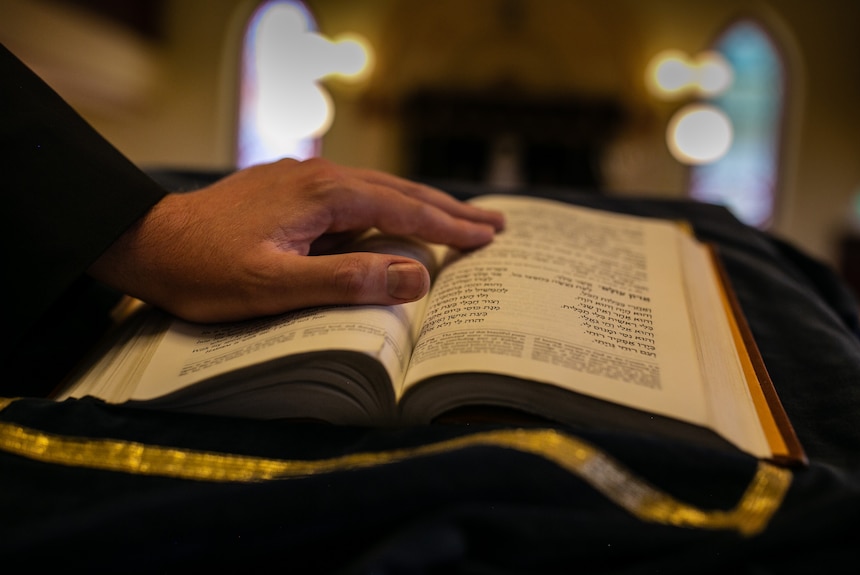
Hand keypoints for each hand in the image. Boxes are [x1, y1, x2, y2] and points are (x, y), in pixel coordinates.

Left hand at [89, 158, 504, 322]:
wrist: (146, 243)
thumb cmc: (204, 271)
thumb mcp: (275, 286)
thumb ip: (347, 280)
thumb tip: (417, 276)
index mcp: (324, 194)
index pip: (404, 210)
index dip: (450, 226)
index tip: (489, 237)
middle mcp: (319, 177)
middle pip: (400, 192)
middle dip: (449, 209)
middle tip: (493, 223)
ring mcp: (302, 180)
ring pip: (378, 192)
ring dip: (421, 206)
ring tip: (457, 219)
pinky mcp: (289, 191)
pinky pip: (353, 198)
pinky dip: (386, 209)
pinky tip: (393, 219)